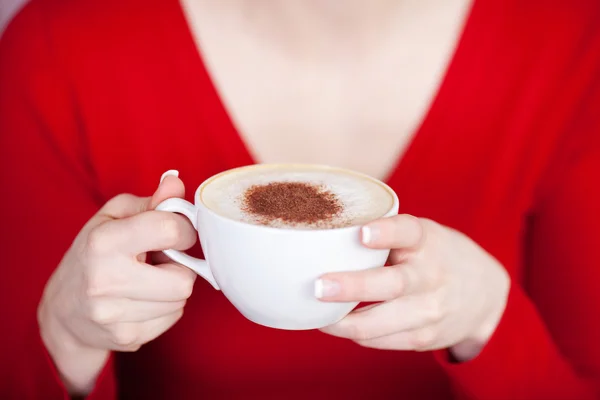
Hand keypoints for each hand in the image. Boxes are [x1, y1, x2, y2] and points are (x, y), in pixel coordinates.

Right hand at [37, 171, 196, 394]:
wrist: (63, 311)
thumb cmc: (93, 254)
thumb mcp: (113, 218)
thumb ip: (151, 201)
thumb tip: (176, 183)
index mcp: (104, 242)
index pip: (171, 231)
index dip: (184, 230)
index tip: (175, 232)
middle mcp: (106, 280)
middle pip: (184, 280)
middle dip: (179, 268)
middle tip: (159, 262)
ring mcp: (114, 314)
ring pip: (181, 300)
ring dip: (172, 288)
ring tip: (146, 279)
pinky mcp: (125, 337)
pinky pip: (172, 318)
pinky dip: (165, 307)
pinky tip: (142, 299)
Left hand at [317, 215, 509, 360]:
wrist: (485, 293)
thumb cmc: (436, 255)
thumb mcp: (421, 235)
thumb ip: (386, 237)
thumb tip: (327, 239)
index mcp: (427, 241)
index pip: (408, 232)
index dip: (386, 233)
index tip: (363, 233)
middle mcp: (431, 276)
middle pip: (389, 285)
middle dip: (350, 288)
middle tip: (318, 287)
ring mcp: (429, 311)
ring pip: (378, 323)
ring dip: (341, 322)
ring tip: (316, 315)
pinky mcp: (424, 338)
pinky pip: (380, 341)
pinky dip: (354, 334)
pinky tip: (336, 325)